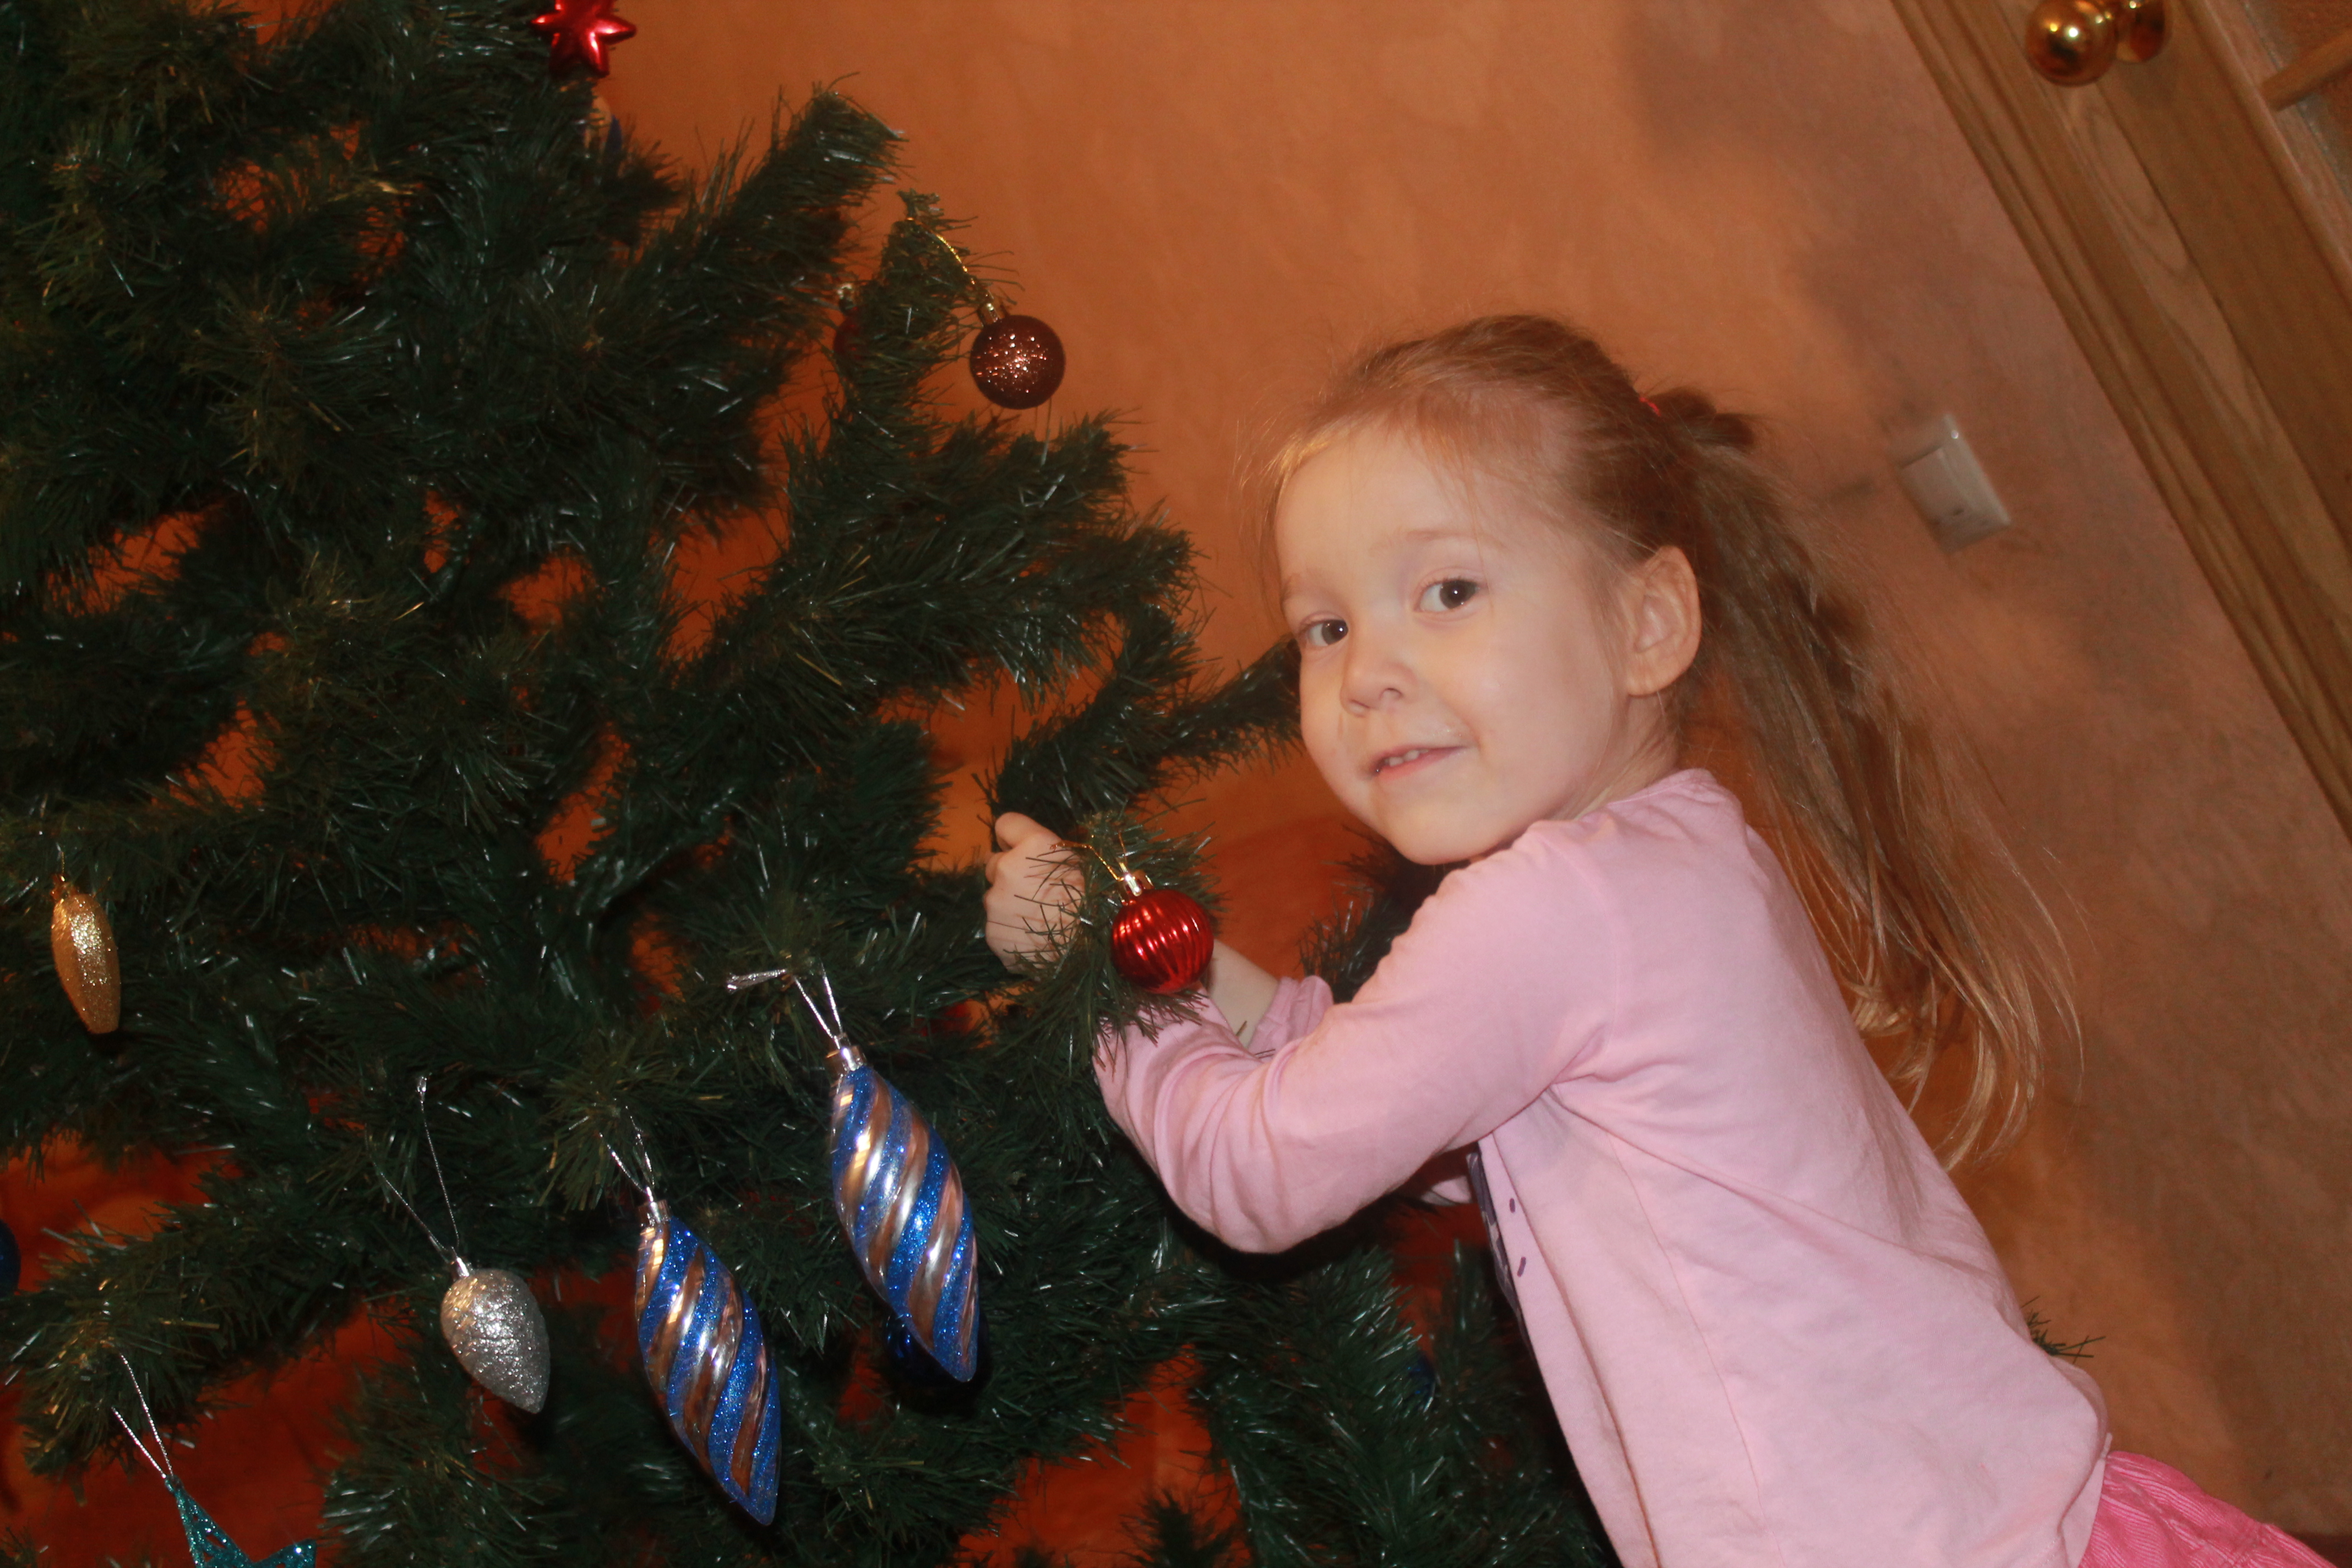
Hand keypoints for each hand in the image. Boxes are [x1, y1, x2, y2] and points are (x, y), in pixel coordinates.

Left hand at [984, 812, 1081, 971]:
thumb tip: (1036, 852)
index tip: (1021, 851)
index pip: (1005, 824)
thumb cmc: (1097, 901)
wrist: (1095, 949)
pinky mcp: (994, 935)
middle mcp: (1006, 868)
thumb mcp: (1085, 862)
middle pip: (995, 865)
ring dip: (1010, 907)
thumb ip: (1052, 852)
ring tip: (1040, 923)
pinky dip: (1012, 935)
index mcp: (1033, 845)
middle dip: (1010, 875)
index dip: (1013, 839)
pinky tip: (1036, 942)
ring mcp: (995, 904)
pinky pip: (999, 930)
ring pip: (996, 901)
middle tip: (1036, 893)